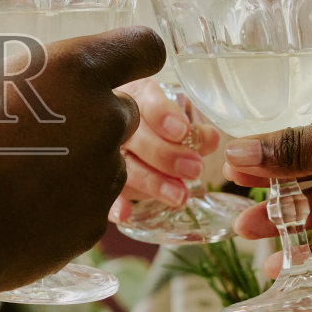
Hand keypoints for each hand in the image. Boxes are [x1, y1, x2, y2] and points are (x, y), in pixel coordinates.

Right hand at [0, 26, 163, 289]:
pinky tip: (21, 208)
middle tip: (38, 125)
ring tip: (21, 173)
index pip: (144, 46)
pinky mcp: (94, 225)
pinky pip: (88, 206)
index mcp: (74, 71)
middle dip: (90, 114)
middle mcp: (104, 121)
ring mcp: (104, 178)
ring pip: (106, 161)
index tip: (116, 61)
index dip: (134, 53)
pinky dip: (63, 204)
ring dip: (76, 161)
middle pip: (123, 109)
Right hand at [108, 79, 219, 221]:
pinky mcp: (100, 180)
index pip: (147, 101)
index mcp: (138, 98)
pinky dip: (113, 204)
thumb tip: (210, 139)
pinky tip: (125, 214)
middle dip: (165, 155)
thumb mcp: (179, 122)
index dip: (163, 116)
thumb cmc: (158, 127)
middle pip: (134, 136)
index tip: (182, 131)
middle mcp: (115, 123)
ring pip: (122, 165)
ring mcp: (103, 152)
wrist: (123, 135)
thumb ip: (195, 132)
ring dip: (151, 181)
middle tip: (194, 170)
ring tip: (179, 196)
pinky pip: (104, 192)